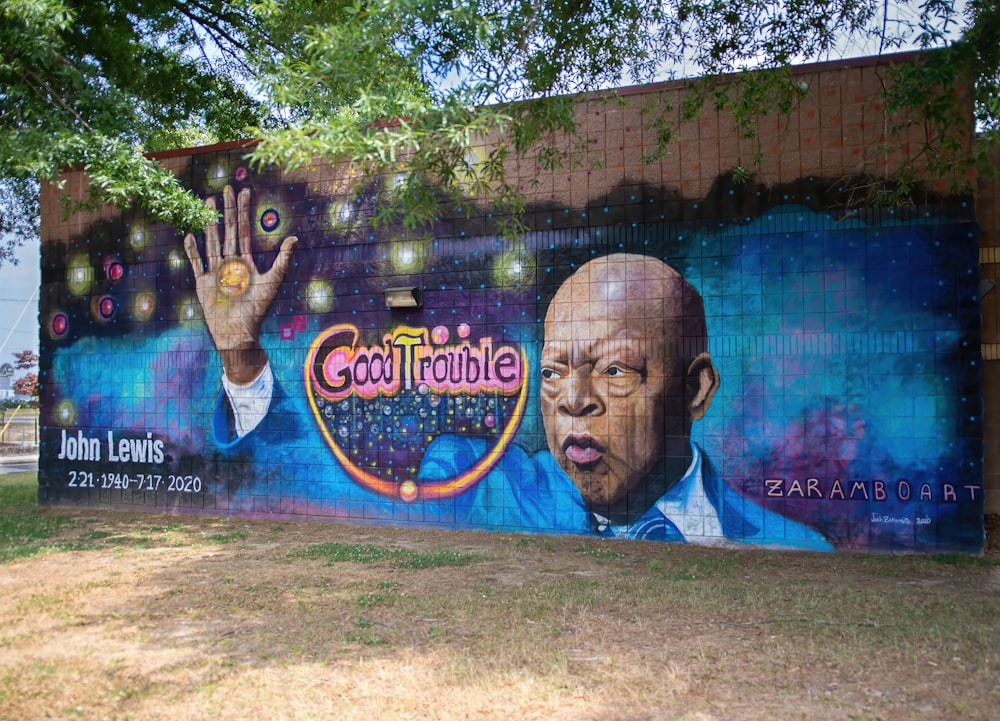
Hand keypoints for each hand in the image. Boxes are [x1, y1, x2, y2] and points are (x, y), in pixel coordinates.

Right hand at [184, 185, 296, 383]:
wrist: (239, 331)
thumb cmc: (258, 309)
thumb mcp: (273, 281)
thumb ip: (283, 260)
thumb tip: (294, 238)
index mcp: (246, 261)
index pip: (244, 230)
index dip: (243, 211)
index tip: (244, 191)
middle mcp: (230, 262)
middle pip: (227, 230)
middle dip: (226, 209)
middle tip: (225, 188)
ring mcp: (216, 271)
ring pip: (211, 241)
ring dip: (209, 223)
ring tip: (207, 203)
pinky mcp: (203, 282)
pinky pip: (197, 263)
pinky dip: (193, 250)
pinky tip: (190, 235)